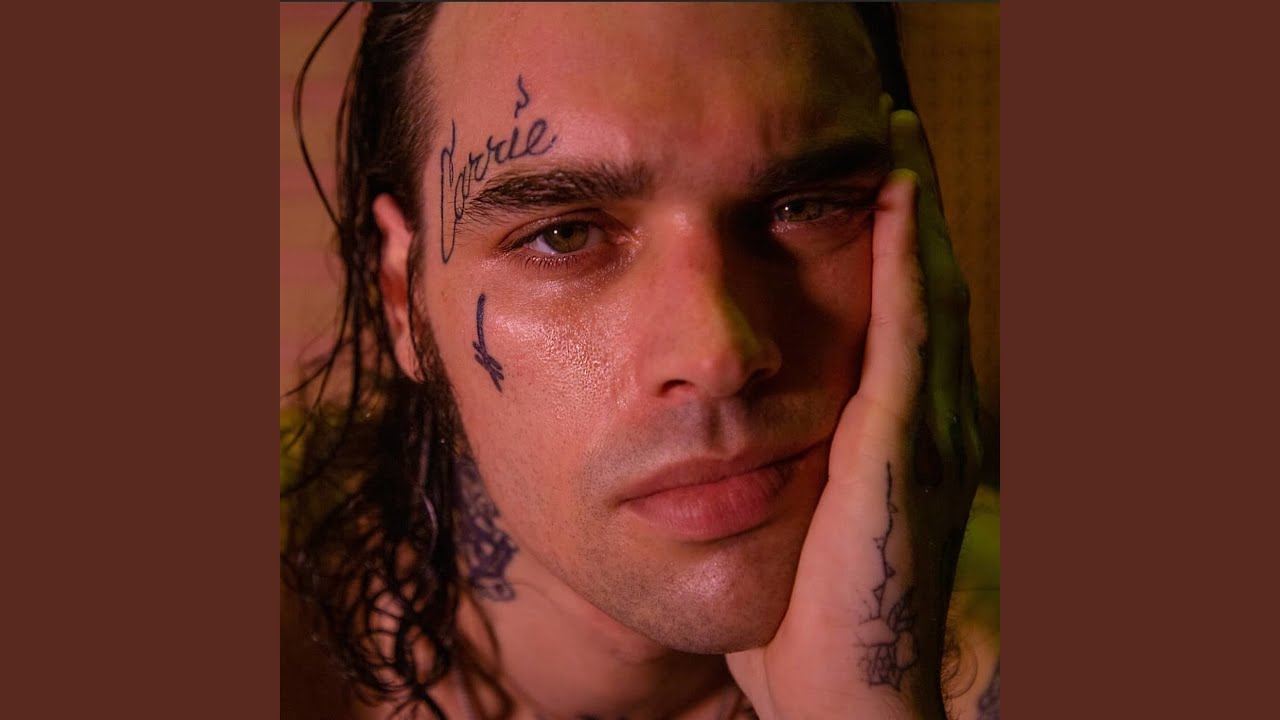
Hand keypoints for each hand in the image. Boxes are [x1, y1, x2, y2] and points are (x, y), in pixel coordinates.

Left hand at [726, 105, 982, 718]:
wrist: (845, 692)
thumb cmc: (809, 617)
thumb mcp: (798, 525)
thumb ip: (784, 474)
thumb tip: (730, 445)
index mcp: (903, 446)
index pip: (908, 329)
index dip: (901, 259)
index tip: (877, 195)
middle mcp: (931, 430)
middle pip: (930, 296)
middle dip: (916, 220)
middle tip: (897, 145)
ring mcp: (927, 437)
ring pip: (930, 300)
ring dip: (917, 221)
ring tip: (899, 150)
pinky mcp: (901, 449)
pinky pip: (910, 336)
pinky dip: (908, 266)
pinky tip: (895, 207)